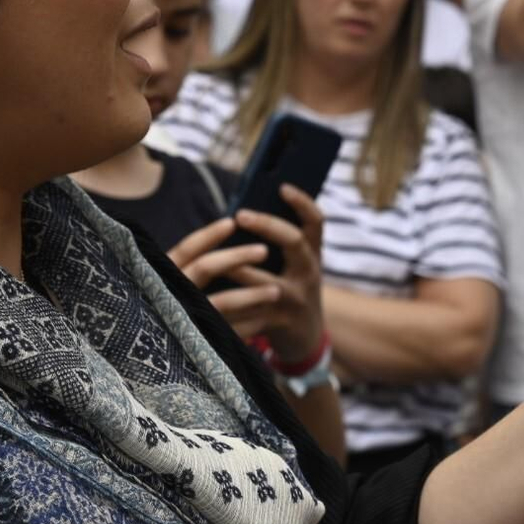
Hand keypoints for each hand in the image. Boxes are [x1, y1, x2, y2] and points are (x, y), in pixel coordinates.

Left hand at [200, 186, 326, 358]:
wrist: (307, 337)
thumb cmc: (291, 288)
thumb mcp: (295, 264)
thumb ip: (278, 243)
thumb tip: (240, 214)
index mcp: (311, 253)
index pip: (315, 221)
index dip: (302, 202)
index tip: (282, 187)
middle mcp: (308, 272)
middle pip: (293, 241)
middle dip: (267, 225)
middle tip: (241, 215)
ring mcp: (296, 298)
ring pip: (265, 282)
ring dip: (240, 271)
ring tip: (215, 261)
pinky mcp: (280, 322)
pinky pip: (252, 315)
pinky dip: (230, 311)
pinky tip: (208, 303)